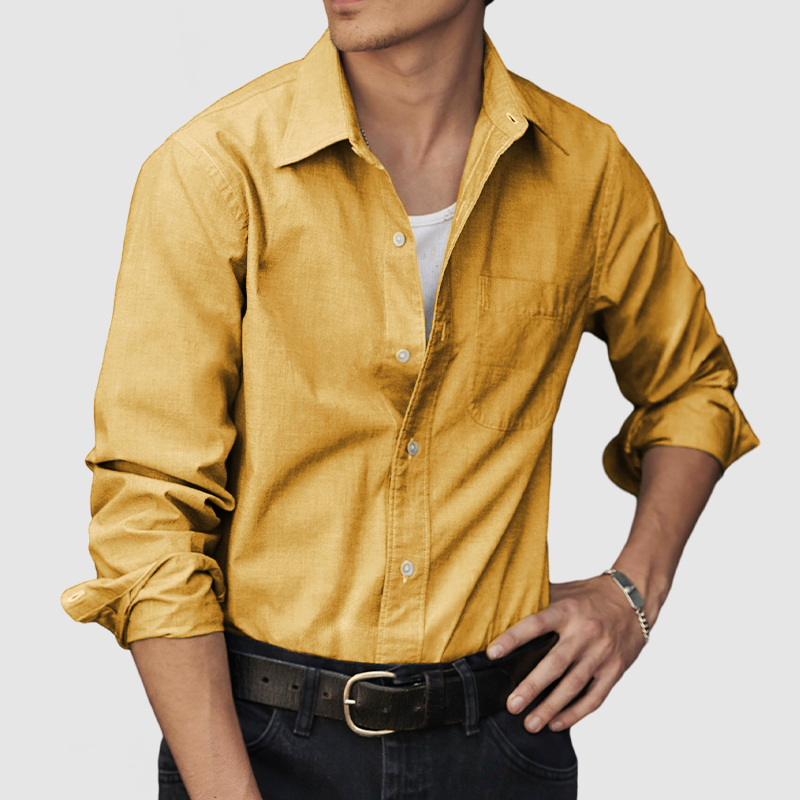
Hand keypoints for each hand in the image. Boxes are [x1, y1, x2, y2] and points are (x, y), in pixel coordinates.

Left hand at [486, 575, 646, 732]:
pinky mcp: (615, 669)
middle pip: (555, 663)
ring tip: (531, 723)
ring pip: (574, 685)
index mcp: (568, 610)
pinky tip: (557, 723)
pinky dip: (576, 713)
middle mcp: (584, 633)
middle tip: (512, 705)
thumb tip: (503, 606)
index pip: (536, 624)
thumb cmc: (591, 596)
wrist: (634, 600)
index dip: (513, 638)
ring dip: (551, 707)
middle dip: (532, 687)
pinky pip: (595, 696)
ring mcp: (601, 653)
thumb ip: (538, 601)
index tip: (493, 653)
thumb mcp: (565, 591)